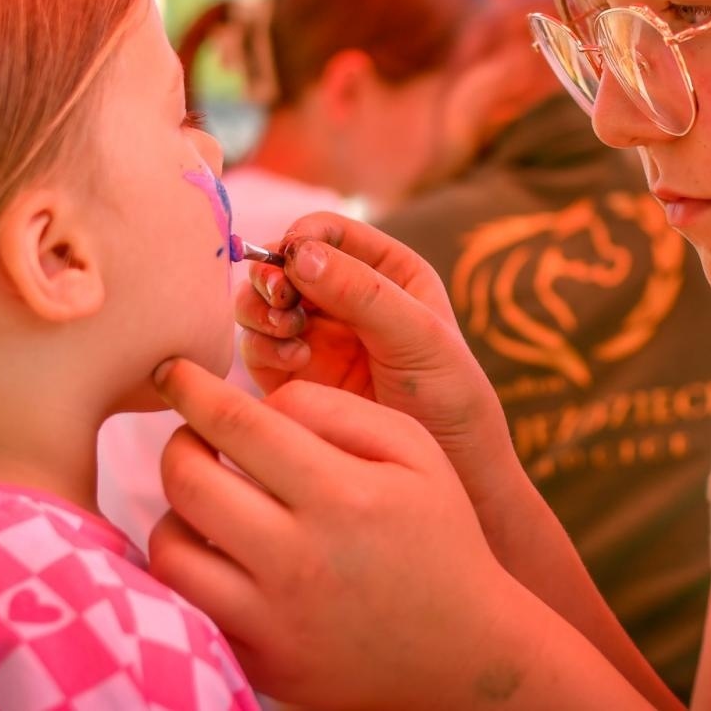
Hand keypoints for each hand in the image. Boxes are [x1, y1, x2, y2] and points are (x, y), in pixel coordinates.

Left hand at [148, 360, 549, 709]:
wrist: (464, 648)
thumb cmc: (438, 534)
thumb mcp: (415, 450)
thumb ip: (336, 409)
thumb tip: (258, 403)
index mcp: (342, 494)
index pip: (237, 423)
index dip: (191, 387)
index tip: (173, 370)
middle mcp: (299, 558)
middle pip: (188, 482)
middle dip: (179, 442)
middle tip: (194, 436)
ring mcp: (273, 619)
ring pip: (171, 549)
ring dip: (176, 511)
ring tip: (209, 500)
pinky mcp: (259, 662)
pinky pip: (188, 605)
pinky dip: (190, 570)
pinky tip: (218, 551)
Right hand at [235, 213, 514, 502]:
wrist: (449, 478)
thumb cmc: (451, 400)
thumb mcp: (420, 337)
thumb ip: (363, 293)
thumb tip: (299, 253)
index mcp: (389, 272)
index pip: (330, 231)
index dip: (303, 237)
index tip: (290, 258)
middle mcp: (348, 298)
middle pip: (286, 263)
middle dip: (273, 274)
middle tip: (278, 297)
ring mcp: (318, 338)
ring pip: (264, 303)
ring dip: (262, 310)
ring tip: (284, 329)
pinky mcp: (294, 379)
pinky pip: (258, 348)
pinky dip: (263, 348)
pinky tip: (293, 365)